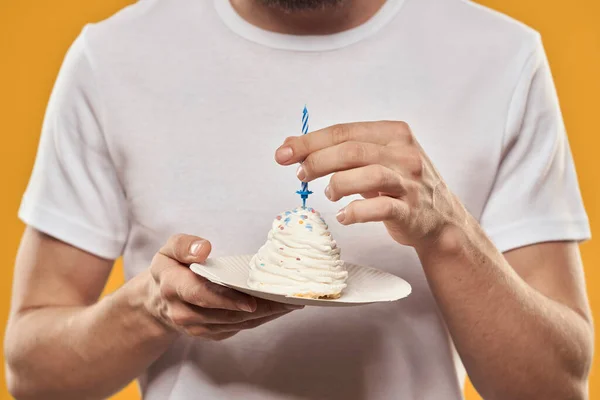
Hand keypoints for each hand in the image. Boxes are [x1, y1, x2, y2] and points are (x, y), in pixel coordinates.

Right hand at [144, 234, 302, 340]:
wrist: (158, 301)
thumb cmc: (170, 269)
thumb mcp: (168, 250)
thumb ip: (184, 245)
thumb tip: (204, 248)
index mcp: (173, 287)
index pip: (201, 296)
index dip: (226, 299)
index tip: (251, 300)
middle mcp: (185, 312)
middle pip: (226, 314)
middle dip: (260, 308)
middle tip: (288, 298)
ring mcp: (198, 327)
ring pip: (236, 323)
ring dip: (265, 315)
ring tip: (290, 302)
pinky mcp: (211, 334)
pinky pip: (239, 327)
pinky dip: (260, 318)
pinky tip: (279, 307)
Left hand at [275, 121, 465, 248]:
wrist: (440, 220)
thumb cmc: (399, 186)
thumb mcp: (373, 160)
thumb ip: (337, 151)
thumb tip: (290, 145)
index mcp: (394, 132)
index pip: (344, 131)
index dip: (309, 142)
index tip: (283, 153)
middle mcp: (405, 153)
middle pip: (352, 150)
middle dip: (317, 161)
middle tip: (300, 176)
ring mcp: (410, 182)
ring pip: (368, 175)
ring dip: (338, 185)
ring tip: (329, 193)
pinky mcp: (411, 210)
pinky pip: (380, 209)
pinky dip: (355, 212)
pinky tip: (344, 215)